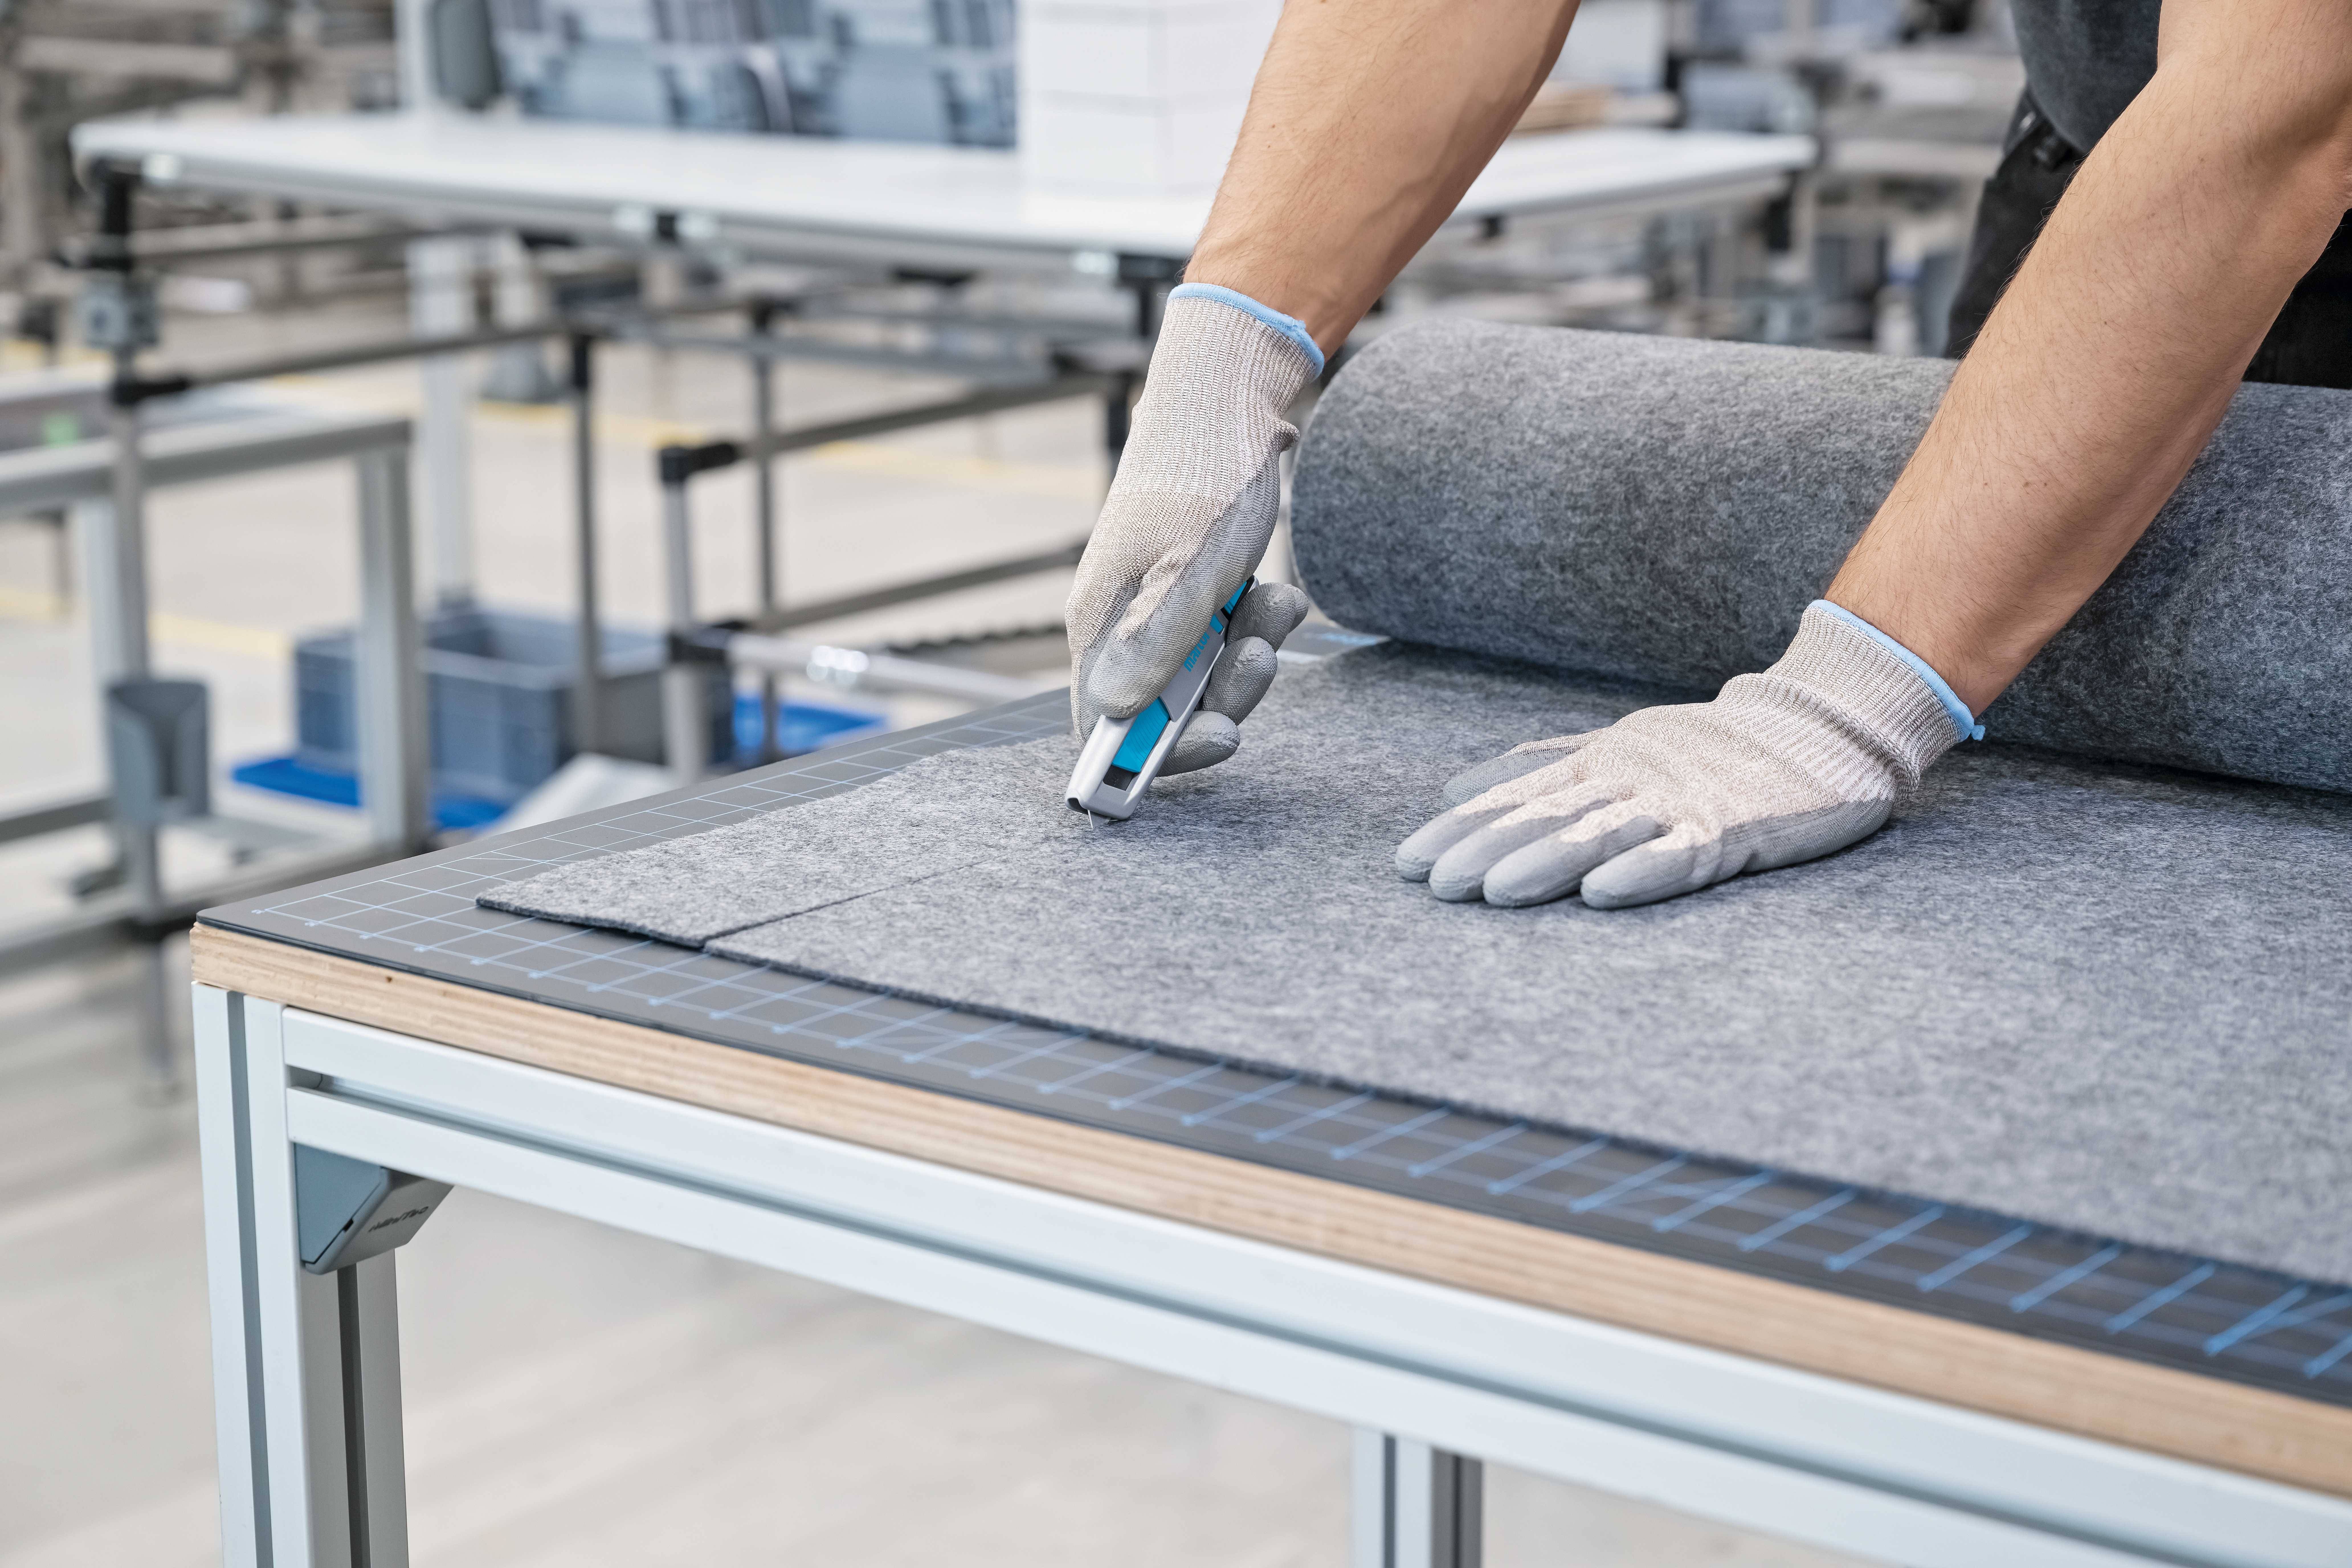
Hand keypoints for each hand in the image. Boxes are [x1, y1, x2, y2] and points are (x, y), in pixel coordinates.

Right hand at [1067, 286, 1317, 773]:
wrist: (1227, 400)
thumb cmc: (1200, 477)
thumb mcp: (1188, 569)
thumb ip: (1154, 646)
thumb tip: (1114, 716)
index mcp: (1099, 625)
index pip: (1105, 724)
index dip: (1156, 753)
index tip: (1222, 740)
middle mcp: (1123, 626)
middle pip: (1165, 711)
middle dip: (1226, 695)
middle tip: (1262, 658)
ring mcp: (1160, 611)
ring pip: (1207, 677)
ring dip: (1252, 654)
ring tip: (1276, 605)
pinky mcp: (1197, 595)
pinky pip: (1228, 640)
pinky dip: (1259, 625)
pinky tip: (1279, 593)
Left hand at [1396, 603, 1975, 908]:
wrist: (1821, 723)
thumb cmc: (1711, 746)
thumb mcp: (1614, 748)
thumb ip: (1538, 767)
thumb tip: (1455, 788)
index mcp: (1600, 763)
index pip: (1516, 798)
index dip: (1461, 829)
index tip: (1408, 862)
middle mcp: (1630, 778)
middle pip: (1546, 817)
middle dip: (1487, 851)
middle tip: (1435, 884)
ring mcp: (1682, 801)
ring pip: (1602, 833)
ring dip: (1547, 863)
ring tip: (1494, 892)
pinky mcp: (1734, 826)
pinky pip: (1683, 852)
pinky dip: (1642, 871)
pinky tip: (1603, 894)